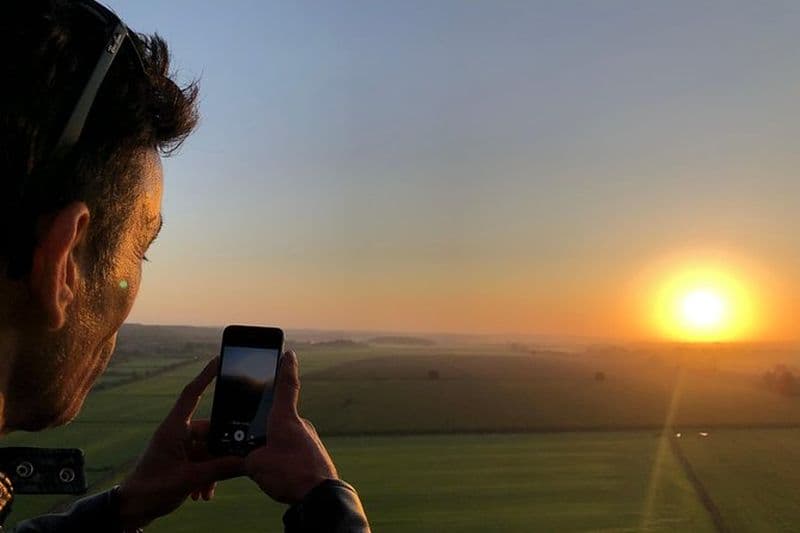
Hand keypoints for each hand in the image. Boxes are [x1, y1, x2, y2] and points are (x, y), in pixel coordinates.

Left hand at [118, 358, 245, 528]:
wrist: (131, 510)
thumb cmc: (150, 490)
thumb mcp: (189, 479)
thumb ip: (220, 469)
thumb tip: (247, 462)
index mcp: (174, 428)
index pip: (191, 394)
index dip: (206, 375)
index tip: (219, 359)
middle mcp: (178, 433)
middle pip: (210, 430)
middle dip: (221, 451)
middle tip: (233, 464)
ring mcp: (179, 447)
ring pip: (209, 450)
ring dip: (213, 470)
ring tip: (207, 489)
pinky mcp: (181, 461)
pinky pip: (203, 461)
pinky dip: (207, 476)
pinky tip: (203, 494)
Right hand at [245, 351, 338, 503]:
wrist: (319, 496)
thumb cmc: (289, 474)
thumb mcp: (256, 464)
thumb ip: (247, 456)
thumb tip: (249, 457)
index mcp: (285, 418)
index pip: (286, 386)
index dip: (285, 368)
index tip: (289, 353)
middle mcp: (301, 425)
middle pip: (280, 418)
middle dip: (266, 426)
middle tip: (253, 437)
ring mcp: (310, 440)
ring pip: (287, 437)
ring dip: (275, 446)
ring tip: (267, 464)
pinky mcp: (316, 456)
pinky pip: (295, 452)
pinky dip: (285, 458)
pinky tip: (280, 472)